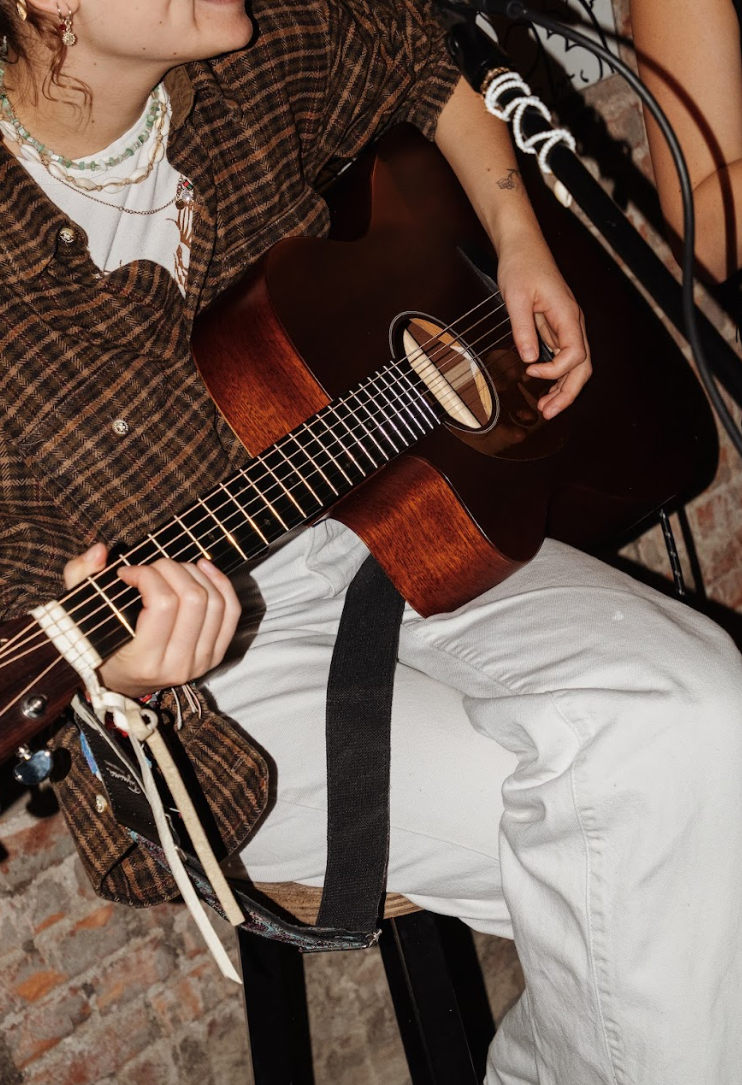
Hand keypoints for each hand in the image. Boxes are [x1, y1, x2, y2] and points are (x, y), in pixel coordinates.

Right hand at [63, 542, 240, 697]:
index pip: (162, 604)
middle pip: (192, 599)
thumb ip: (80, 578)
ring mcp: (201, 662)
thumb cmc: (99, 645)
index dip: (147, 576)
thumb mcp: (78, 616)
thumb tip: (100, 551)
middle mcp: (177, 665)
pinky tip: (203, 568)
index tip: (127, 573)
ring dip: (194, 573)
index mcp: (144, 661)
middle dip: (171, 569)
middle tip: (150, 568)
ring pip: (214, 602)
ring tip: (172, 568)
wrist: (120, 683)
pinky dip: (221, 583)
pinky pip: (231, 612)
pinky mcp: (216, 655)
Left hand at [495, 230, 591, 418]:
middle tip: (548, 412)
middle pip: (582, 366)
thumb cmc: (521, 266)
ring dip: (564, 388)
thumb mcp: (515, 297)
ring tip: (546, 408)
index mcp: (567, 314)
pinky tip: (544, 388)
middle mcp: (572, 322)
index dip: (555, 370)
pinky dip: (557, 375)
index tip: (531, 371)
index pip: (574, 354)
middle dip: (568, 393)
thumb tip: (529, 357)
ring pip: (576, 365)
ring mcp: (567, 326)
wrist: (523, 247)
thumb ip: (523, 329)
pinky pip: (564, 357)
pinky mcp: (557, 327)